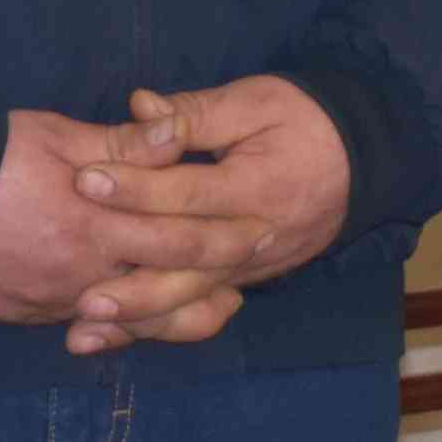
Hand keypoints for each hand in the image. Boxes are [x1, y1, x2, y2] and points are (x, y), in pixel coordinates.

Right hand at [0, 106, 243, 348]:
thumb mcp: (54, 138)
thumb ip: (122, 144)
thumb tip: (177, 132)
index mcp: (98, 226)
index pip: (180, 235)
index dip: (226, 234)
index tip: (263, 229)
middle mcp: (83, 277)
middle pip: (165, 289)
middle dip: (215, 281)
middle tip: (252, 272)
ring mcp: (53, 303)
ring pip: (130, 320)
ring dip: (175, 314)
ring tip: (213, 306)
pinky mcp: (24, 316)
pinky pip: (85, 327)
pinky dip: (119, 326)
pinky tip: (137, 319)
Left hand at [72, 75, 357, 306]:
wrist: (362, 163)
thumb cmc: (304, 122)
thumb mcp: (256, 101)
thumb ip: (196, 112)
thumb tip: (140, 105)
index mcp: (257, 186)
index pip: (190, 192)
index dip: (137, 186)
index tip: (84, 180)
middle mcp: (255, 236)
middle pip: (190, 263)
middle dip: (133, 277)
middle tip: (79, 287)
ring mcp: (251, 267)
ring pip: (192, 299)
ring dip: (139, 317)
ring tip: (86, 327)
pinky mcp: (242, 281)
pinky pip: (198, 311)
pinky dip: (154, 327)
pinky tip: (111, 339)